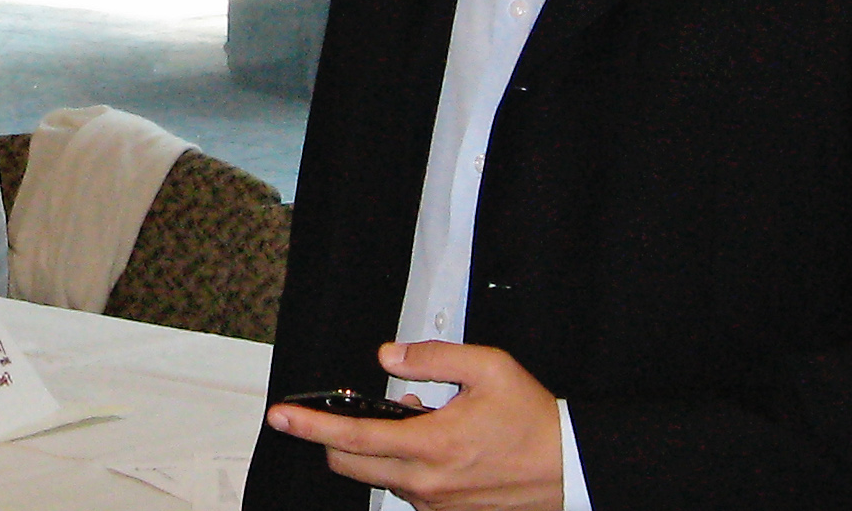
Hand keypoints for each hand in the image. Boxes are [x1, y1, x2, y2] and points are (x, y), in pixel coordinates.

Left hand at [265, 341, 563, 510]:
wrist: (570, 466)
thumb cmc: (533, 420)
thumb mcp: (488, 368)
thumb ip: (432, 357)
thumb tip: (388, 358)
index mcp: (433, 445)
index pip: (353, 438)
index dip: (311, 426)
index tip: (281, 416)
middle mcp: (428, 481)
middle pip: (351, 464)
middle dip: (332, 438)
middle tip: (339, 409)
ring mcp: (437, 501)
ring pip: (378, 475)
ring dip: (376, 446)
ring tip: (412, 415)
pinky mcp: (448, 510)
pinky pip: (406, 486)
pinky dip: (402, 461)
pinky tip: (428, 437)